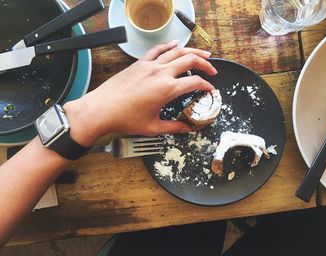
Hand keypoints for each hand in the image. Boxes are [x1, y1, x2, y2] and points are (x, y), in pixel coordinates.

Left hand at [64, 41, 217, 145]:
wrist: (101, 109)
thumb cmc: (125, 119)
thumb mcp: (153, 127)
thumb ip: (174, 127)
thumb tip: (188, 129)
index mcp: (167, 89)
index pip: (195, 82)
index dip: (206, 86)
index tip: (210, 90)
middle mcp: (160, 73)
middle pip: (190, 60)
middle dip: (205, 64)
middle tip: (212, 70)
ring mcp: (149, 65)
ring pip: (176, 51)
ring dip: (192, 50)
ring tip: (203, 53)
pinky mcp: (139, 63)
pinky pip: (157, 49)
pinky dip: (169, 45)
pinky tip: (176, 44)